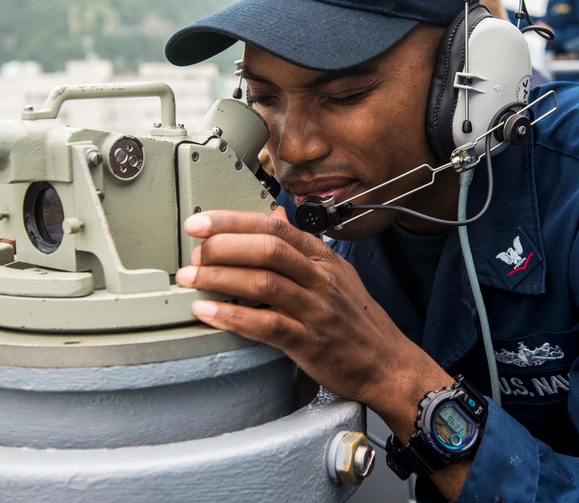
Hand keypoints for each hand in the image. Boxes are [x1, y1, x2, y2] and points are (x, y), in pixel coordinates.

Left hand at [175, 210, 451, 433]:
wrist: (388, 364)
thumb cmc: (357, 320)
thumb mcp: (337, 273)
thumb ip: (303, 246)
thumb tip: (274, 214)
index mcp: (324, 258)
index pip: (276, 227)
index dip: (235, 220)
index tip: (202, 221)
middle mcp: (321, 278)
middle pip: (268, 249)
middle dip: (223, 245)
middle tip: (194, 250)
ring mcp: (316, 310)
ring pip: (264, 283)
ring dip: (220, 277)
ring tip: (190, 278)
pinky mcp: (310, 343)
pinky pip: (267, 325)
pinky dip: (234, 316)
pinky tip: (208, 313)